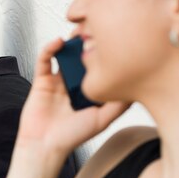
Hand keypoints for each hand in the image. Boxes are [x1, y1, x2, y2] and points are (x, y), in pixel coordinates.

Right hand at [15, 38, 129, 159]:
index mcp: (90, 91)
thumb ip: (119, 104)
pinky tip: (59, 42)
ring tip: (80, 32)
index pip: (100, 66)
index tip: (115, 41)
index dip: (106, 53)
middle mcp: (75, 83)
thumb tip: (136, 85)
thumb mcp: (103, 119)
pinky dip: (50, 48)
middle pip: (83, 57)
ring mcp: (58, 80)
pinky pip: (44, 59)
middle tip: (97, 30)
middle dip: (89, 43)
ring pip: (65, 54)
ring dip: (71, 42)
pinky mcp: (41, 80)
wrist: (45, 146)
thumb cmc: (72, 137)